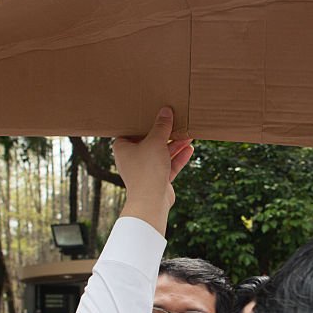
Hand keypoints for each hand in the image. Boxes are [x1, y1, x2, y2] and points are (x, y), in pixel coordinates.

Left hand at [115, 107, 193, 234]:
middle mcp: (132, 158)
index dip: (144, 123)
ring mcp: (145, 169)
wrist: (151, 201)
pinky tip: (190, 149)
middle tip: (177, 122)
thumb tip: (165, 111)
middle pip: (150, 141)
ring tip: (189, 134)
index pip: (133, 130)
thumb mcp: (155, 142)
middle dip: (165, 133)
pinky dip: (178, 157)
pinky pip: (168, 165)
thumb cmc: (146, 169)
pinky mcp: (157, 179)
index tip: (156, 114)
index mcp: (123, 148)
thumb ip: (161, 126)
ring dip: (175, 145)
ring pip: (161, 153)